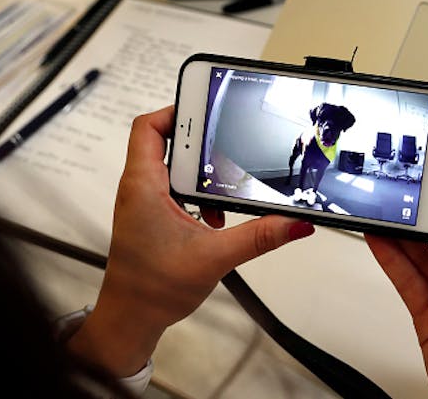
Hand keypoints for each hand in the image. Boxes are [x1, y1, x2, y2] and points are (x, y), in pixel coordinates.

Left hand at [67, 106, 314, 376]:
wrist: (132, 320)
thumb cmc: (152, 289)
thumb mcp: (215, 257)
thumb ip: (260, 236)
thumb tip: (295, 223)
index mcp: (144, 187)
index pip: (149, 127)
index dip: (175, 109)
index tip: (206, 107)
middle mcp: (140, 189)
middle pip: (164, 140)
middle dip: (198, 141)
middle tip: (226, 140)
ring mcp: (145, 203)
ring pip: (171, 167)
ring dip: (199, 171)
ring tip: (224, 182)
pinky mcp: (153, 217)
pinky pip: (174, 189)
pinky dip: (198, 193)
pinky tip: (216, 214)